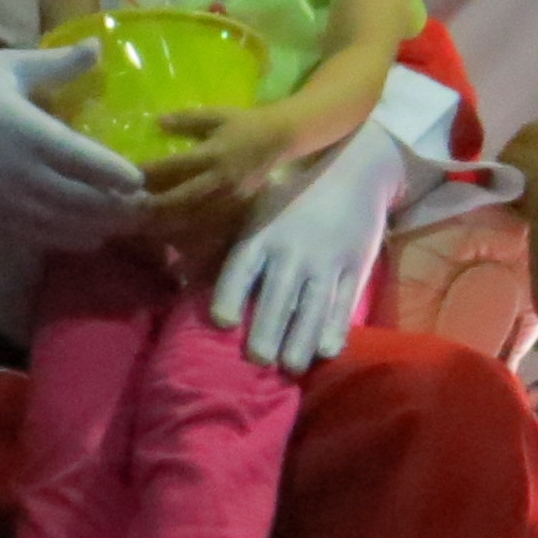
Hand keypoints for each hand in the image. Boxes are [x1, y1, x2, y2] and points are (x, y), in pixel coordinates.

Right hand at [0, 43, 148, 252]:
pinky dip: (72, 239)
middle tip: (146, 206)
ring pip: (68, 225)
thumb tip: (98, 47)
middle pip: (86, 202)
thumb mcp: (4, 68)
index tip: (141, 178)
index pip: (88, 162)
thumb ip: (56, 64)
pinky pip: (43, 238)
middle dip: (120, 207)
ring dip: (100, 226)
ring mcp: (10, 204)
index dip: (120, 175)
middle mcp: (25, 176)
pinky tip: (88, 236)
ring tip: (124, 223)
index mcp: (30, 134)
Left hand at [143, 104, 302, 217]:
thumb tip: (158, 122)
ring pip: (196, 216)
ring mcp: (230, 196)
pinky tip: (172, 234)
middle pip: (183, 198)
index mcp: (213, 153)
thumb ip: (187, 120)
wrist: (280, 139)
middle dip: (156, 206)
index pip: (176, 166)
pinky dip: (191, 230)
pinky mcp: (237, 207)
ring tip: (144, 225)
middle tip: (132, 210)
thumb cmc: (244, 124)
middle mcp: (221, 178)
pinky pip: (211, 224)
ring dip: (169, 222)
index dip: (151, 173)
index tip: (129, 177)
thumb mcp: (216, 115)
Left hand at [214, 119, 411, 373]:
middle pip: (277, 298)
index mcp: (262, 234)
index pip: (241, 269)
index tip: (222, 322)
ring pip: (312, 308)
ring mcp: (326, 261)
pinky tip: (325, 351)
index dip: (229, 296)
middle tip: (258, 360)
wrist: (354, 171)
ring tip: (290, 367)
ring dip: (300, 341)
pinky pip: (344, 304)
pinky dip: (335, 330)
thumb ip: (232, 242)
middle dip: (267, 333)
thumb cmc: (293, 194)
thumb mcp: (258, 208)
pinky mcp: (354, 268)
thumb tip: (183, 272)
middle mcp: (292, 250)